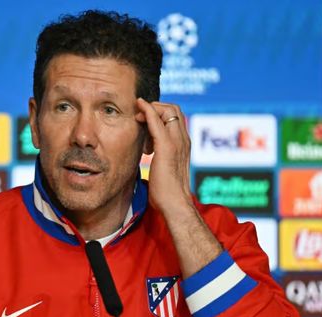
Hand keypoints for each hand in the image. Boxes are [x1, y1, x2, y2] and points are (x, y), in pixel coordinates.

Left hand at [135, 98, 192, 214]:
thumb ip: (160, 159)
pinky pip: (157, 120)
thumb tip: (147, 157)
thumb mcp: (163, 169)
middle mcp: (183, 140)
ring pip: (168, 110)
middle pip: (174, 109)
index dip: (160, 113)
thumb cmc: (167, 192)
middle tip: (140, 118)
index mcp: (183, 145)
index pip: (176, 118)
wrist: (174, 204)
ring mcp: (177, 142)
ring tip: (138, 123)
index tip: (144, 122)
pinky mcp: (166, 147)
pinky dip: (147, 110)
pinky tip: (138, 108)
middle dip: (156, 107)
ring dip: (150, 110)